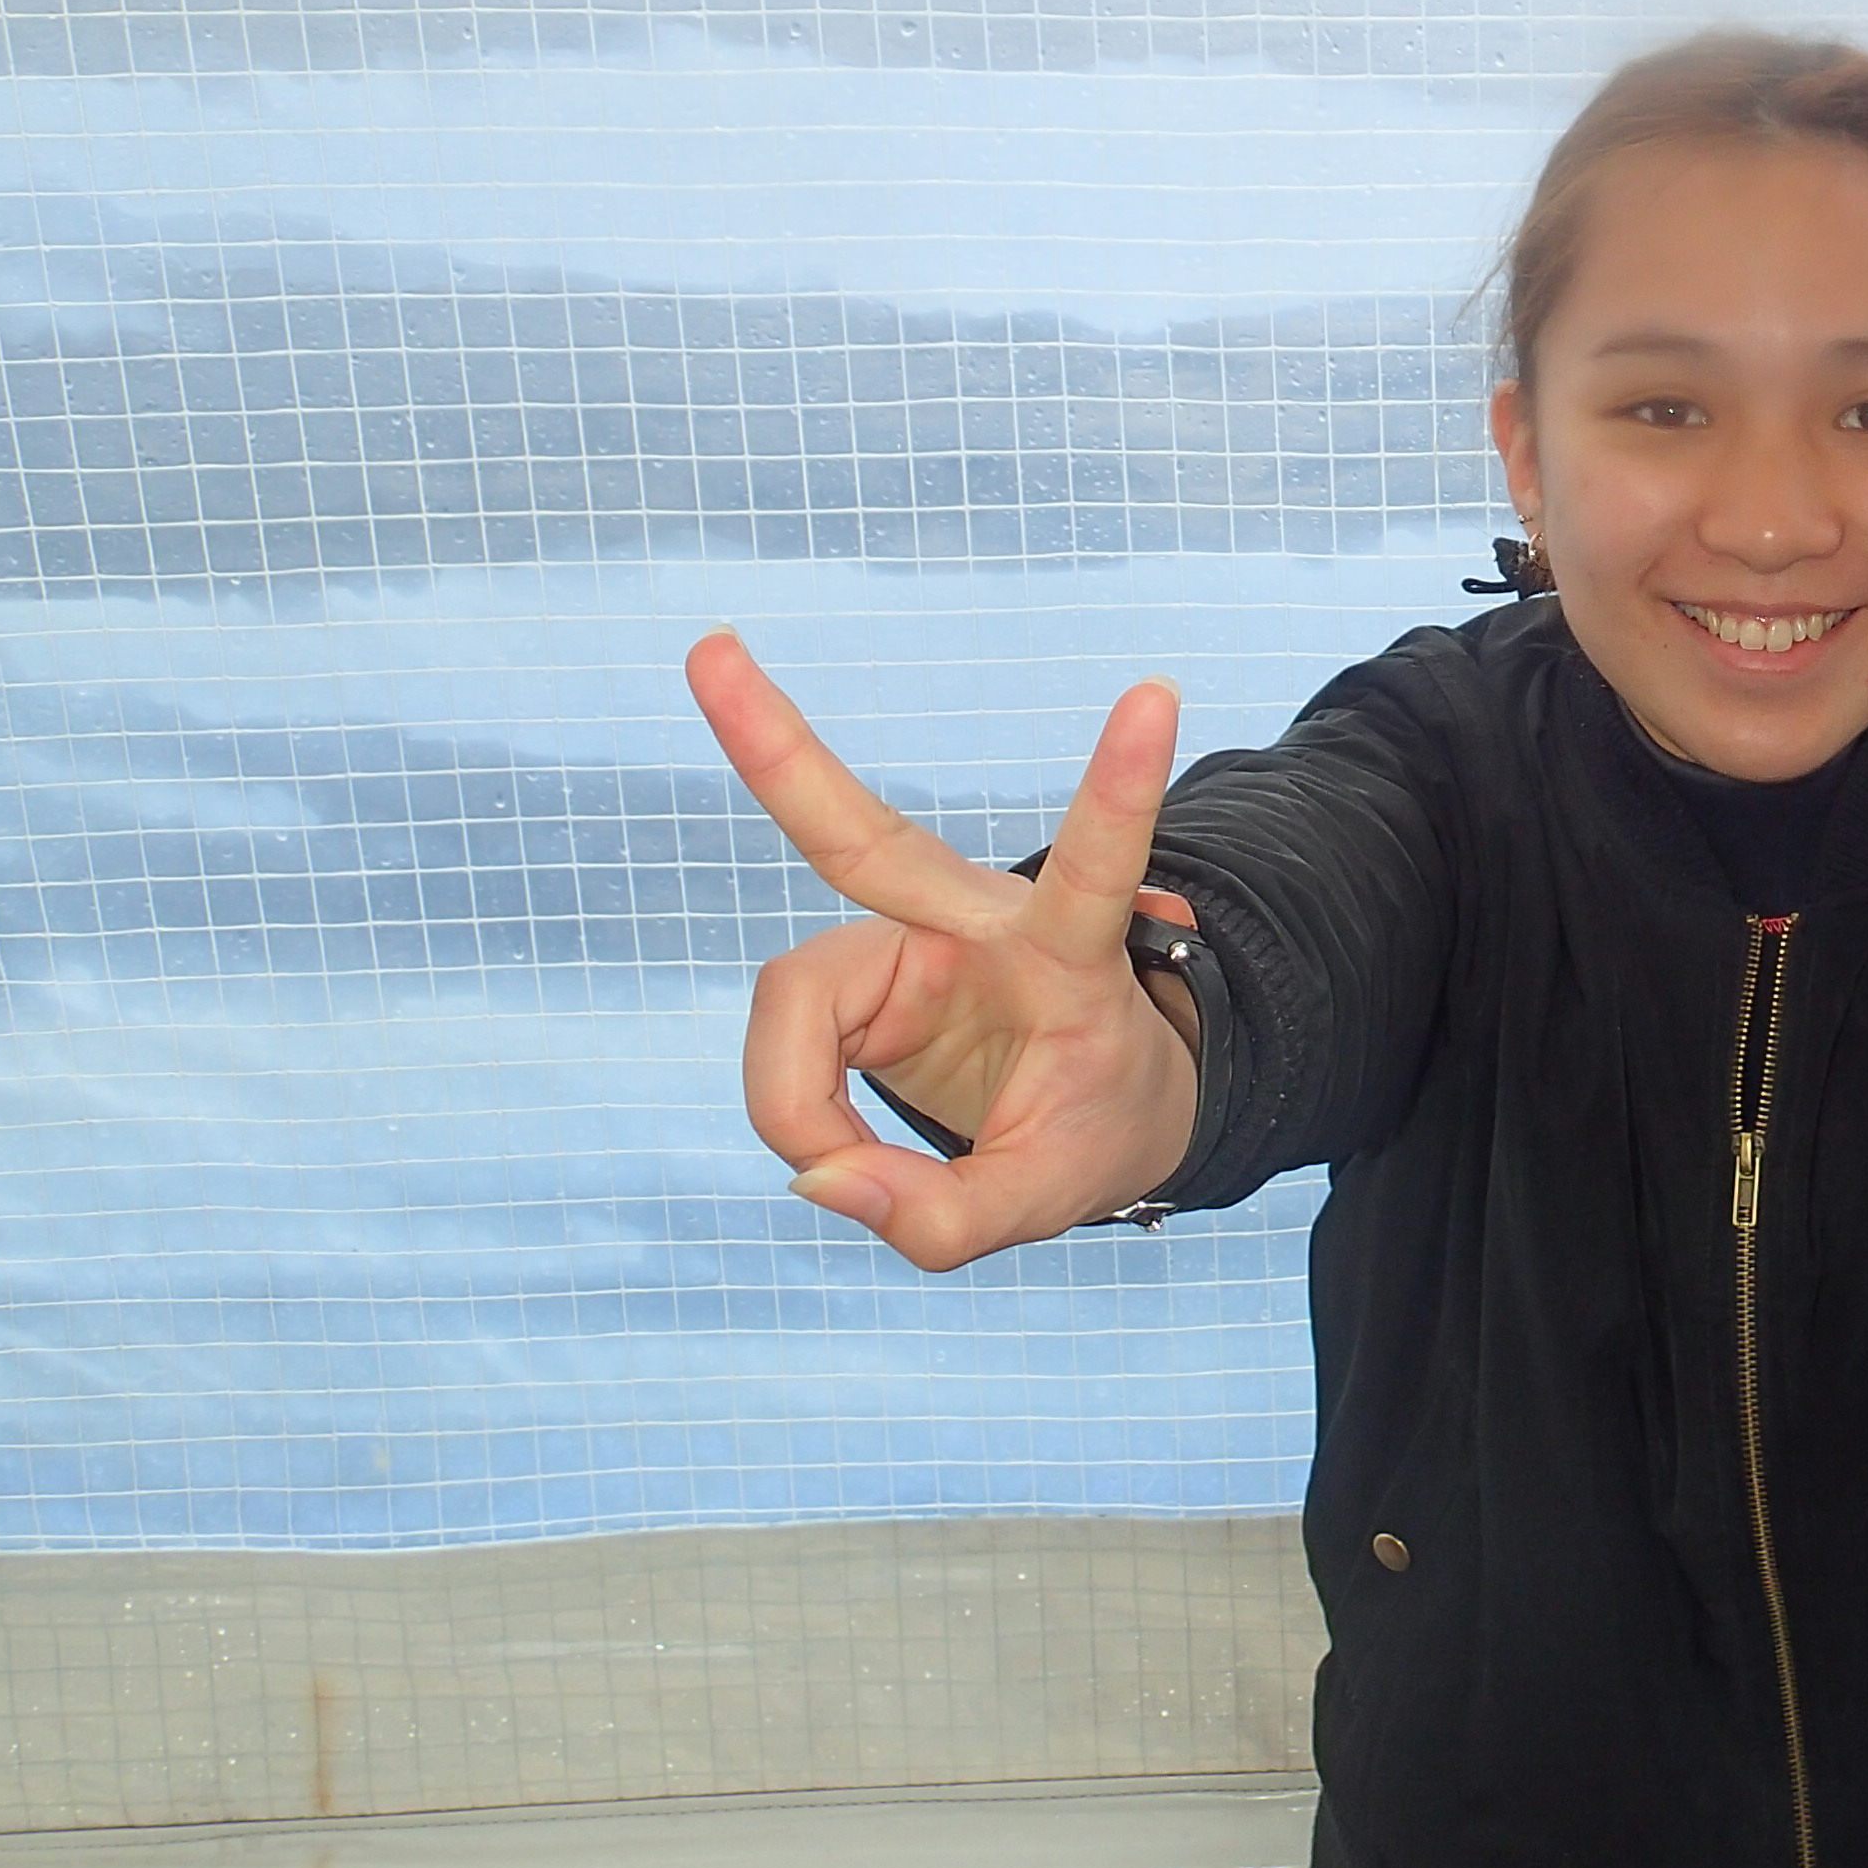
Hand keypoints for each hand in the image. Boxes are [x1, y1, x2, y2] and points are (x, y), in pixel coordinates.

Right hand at [686, 631, 1202, 1270]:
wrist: (1091, 1110)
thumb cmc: (1090, 1126)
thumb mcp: (1048, 1196)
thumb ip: (940, 1218)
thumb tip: (817, 1177)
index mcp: (1065, 954)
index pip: (1096, 866)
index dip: (1120, 787)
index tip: (1158, 691)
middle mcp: (971, 919)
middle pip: (861, 839)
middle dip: (777, 749)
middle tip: (709, 649)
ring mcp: (902, 935)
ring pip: (793, 998)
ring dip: (794, 1099)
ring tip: (832, 1172)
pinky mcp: (851, 971)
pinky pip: (786, 1043)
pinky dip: (795, 1112)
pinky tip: (830, 1155)